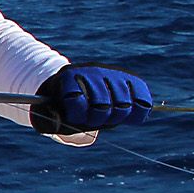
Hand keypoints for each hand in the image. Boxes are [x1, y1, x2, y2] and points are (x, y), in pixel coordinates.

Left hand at [33, 65, 152, 133]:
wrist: (76, 86)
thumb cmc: (62, 105)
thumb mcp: (50, 113)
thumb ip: (51, 121)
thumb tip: (59, 122)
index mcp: (68, 77)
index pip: (76, 100)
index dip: (78, 116)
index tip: (76, 117)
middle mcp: (91, 70)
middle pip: (102, 104)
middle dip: (98, 119)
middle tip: (94, 119)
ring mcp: (112, 72)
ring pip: (124, 103)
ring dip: (118, 117)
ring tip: (109, 116)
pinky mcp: (130, 78)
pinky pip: (142, 98)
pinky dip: (139, 111)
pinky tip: (131, 115)